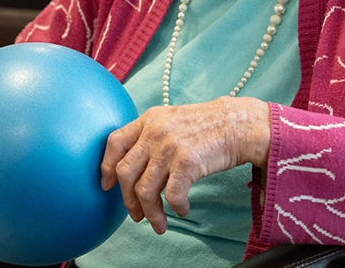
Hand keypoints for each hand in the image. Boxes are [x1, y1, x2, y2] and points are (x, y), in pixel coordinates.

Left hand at [99, 97, 270, 234]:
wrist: (238, 124)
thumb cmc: (207, 126)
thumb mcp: (171, 120)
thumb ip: (150, 135)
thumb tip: (131, 166)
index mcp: (148, 120)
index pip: (114, 142)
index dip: (106, 166)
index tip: (107, 185)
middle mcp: (154, 132)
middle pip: (125, 172)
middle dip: (127, 200)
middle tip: (135, 215)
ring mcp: (169, 147)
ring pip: (145, 190)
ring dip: (150, 213)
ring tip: (159, 223)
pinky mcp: (187, 162)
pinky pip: (171, 195)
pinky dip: (175, 207)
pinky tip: (182, 209)